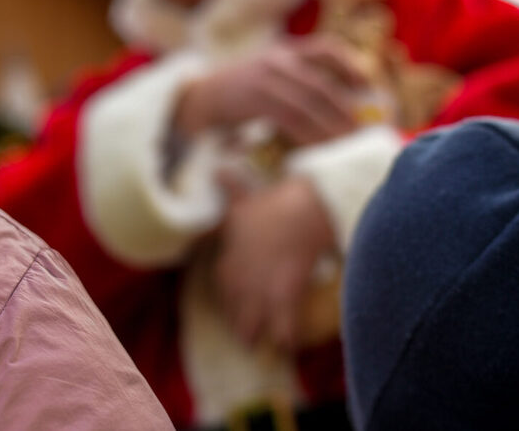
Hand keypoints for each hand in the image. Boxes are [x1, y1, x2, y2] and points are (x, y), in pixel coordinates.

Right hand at [174, 34, 366, 145]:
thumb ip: (290, 81)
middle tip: (361, 133)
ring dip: (330, 127)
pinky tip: (317, 149)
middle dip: (344, 110)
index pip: (325, 48)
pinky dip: (308, 135)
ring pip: (309, 103)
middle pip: (321, 84)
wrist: (195, 100)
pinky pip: (291, 118)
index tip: (366, 86)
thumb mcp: (263, 77)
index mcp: (282, 51)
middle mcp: (276, 60)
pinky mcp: (255, 98)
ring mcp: (265, 77)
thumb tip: (327, 103)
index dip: (350, 65)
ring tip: (345, 146)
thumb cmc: (234, 96)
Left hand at [214, 174, 335, 351]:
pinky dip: (285, 340)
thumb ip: (228, 188)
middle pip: (236, 316)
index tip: (239, 305)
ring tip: (262, 345)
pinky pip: (283, 330)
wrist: (302, 211)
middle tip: (247, 335)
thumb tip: (216, 171)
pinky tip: (288, 347)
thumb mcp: (243, 199)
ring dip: (257, 336)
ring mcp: (261, 293)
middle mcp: (239, 284)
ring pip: (253, 328)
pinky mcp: (286, 297)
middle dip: (242, 325)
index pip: (224, 291)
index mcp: (226, 266)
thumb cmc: (271, 205)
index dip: (232, 300)